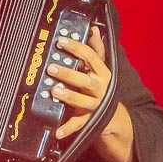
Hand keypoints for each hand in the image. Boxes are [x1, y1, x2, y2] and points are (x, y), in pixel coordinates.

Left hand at [52, 26, 133, 161]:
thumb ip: (96, 49)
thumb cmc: (100, 85)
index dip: (76, 48)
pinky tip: (57, 132)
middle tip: (51, 67)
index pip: (90, 57)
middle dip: (68, 74)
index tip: (60, 41)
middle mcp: (99, 89)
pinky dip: (67, 129)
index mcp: (102, 73)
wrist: (111, 115)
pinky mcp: (87, 120)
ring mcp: (94, 105)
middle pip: (85, 81)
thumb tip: (94, 29)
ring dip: (68, 96)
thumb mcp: (99, 67)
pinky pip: (77, 125)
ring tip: (54, 91)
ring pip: (82, 101)